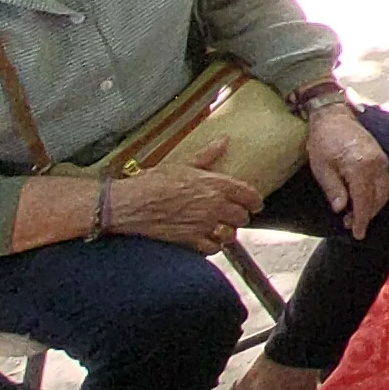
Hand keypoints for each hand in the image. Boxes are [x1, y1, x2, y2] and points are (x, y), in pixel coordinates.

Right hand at [108, 148, 256, 252]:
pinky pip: (213, 248)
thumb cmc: (154, 181)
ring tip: (222, 229)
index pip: (248, 195)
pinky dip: (213, 246)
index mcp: (215, 184)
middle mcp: (214, 205)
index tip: (256, 205)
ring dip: (228, 233)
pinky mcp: (191, 240)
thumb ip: (207, 155)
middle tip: (234, 216)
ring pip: (230, 234)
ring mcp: (203, 224)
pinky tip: (208, 240)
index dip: (255, 201)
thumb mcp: (183, 163)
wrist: (132, 203)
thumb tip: (223, 140)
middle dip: (240, 217)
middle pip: (242, 216)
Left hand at [303, 104, 388, 238]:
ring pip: (383, 192)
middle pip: (377, 199)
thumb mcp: (322, 168)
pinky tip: (361, 199)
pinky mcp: (382, 157)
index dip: (361, 220)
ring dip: (371, 206)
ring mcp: (382, 160)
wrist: (333, 116)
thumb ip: (334, 189)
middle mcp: (376, 164)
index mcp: (360, 167)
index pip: (364, 201)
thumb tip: (341, 209)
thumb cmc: (323, 141)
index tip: (357, 234)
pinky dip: (375, 195)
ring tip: (353, 214)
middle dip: (366, 215)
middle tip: (349, 225)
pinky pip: (384, 183)